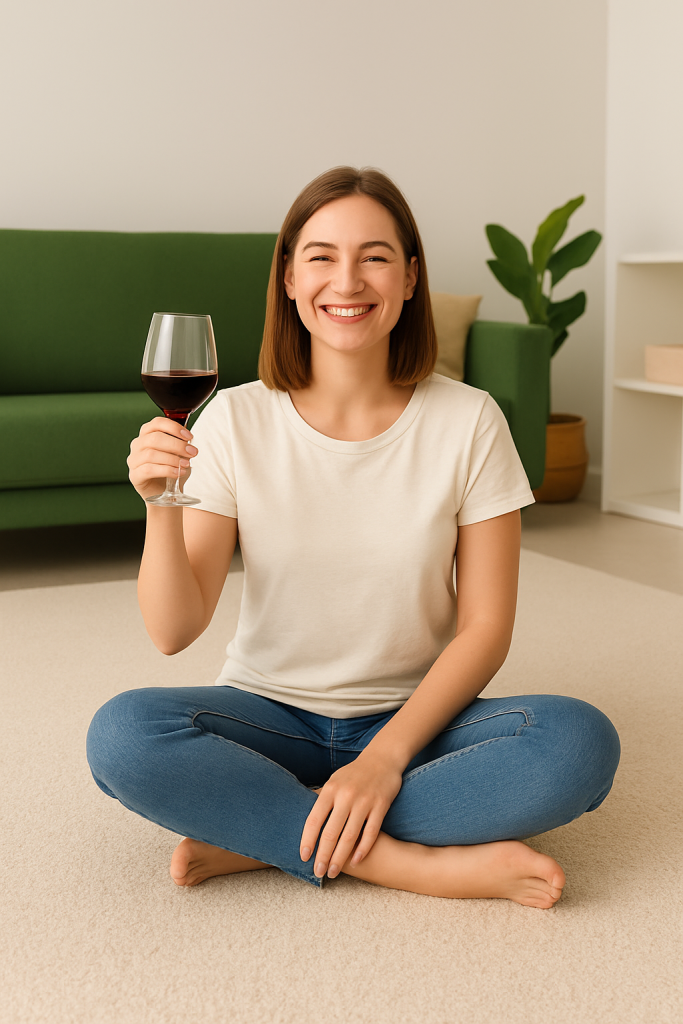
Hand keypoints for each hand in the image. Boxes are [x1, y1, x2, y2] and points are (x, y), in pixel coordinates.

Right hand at [128, 417, 197, 499]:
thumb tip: (188, 439)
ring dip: (173, 459)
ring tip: (186, 464)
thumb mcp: (179, 453)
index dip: (174, 428)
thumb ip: (181, 442)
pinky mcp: (134, 476)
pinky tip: (178, 473)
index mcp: (147, 434)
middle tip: (192, 452)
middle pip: (154, 439)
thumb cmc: (171, 469)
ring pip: (151, 454)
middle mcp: (137, 445)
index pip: (157, 423)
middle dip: (177, 445)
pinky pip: (148, 469)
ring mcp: (133, 460)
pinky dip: (166, 470)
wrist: (165, 492)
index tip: (189, 437)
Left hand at [299, 752, 402, 878]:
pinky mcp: (381, 805)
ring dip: (340, 857)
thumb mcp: (334, 780)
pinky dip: (362, 848)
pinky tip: (355, 861)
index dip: (308, 840)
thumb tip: (302, 819)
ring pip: (350, 836)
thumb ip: (321, 799)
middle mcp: (346, 796)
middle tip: (318, 872)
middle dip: (323, 855)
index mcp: (331, 789)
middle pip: (331, 832)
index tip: (304, 857)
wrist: (382, 758)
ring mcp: (365, 801)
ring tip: (333, 872)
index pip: (314, 819)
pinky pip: (371, 832)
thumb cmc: (353, 774)